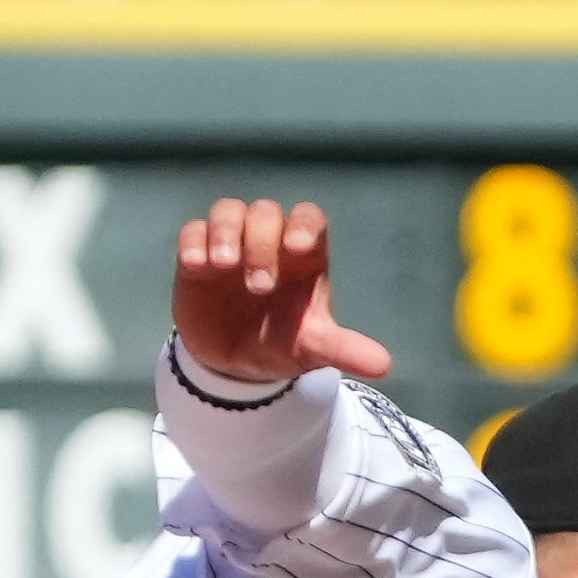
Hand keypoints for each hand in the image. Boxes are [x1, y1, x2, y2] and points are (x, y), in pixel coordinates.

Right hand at [171, 197, 392, 388]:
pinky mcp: (198, 257)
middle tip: (258, 287)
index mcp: (303, 255)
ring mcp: (232, 244)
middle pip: (266, 213)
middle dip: (261, 243)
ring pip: (229, 211)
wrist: (234, 366)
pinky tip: (196, 264)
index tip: (297, 247)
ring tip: (222, 265)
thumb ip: (343, 350)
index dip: (303, 224)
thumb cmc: (281, 345)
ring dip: (226, 232)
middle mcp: (269, 240)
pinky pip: (194, 230)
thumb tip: (383, 366)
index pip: (308, 218)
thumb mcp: (311, 350)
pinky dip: (195, 241)